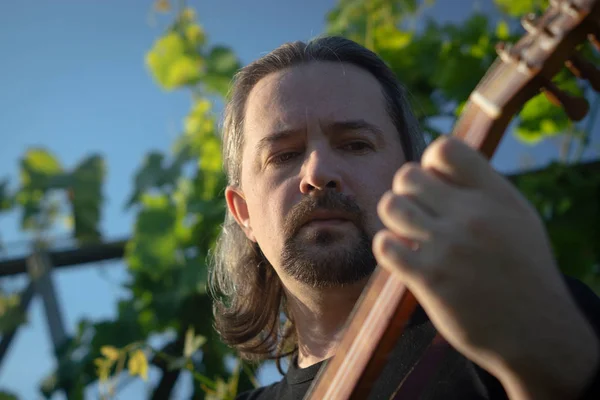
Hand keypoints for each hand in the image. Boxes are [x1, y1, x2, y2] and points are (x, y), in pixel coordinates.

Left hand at [372, 136, 598, 398]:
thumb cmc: (523, 271)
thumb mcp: (518, 218)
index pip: (445, 149)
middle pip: (408, 175)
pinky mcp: (429, 278)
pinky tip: (402, 255)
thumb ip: (482, 189)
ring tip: (407, 231)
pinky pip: (384, 245)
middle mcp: (472, 215)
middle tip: (417, 211)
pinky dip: (387, 246)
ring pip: (391, 206)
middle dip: (406, 191)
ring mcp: (448, 247)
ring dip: (393, 217)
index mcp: (497, 195)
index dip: (429, 162)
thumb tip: (437, 162)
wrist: (537, 332)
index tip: (435, 184)